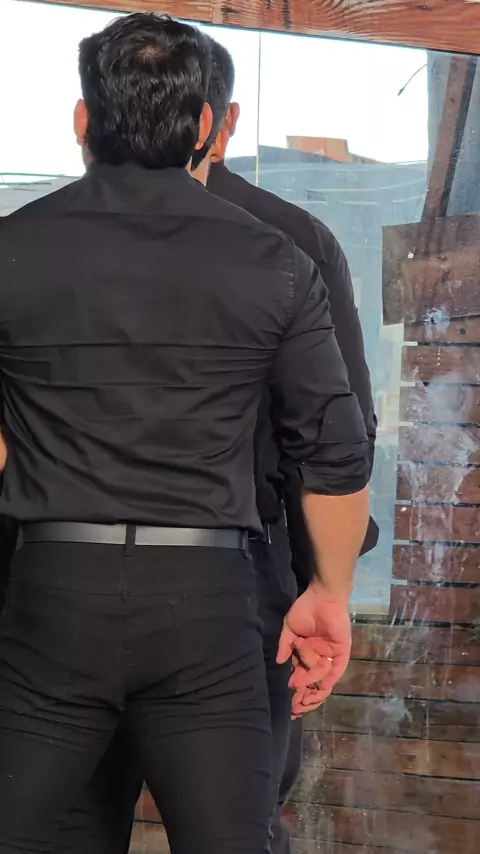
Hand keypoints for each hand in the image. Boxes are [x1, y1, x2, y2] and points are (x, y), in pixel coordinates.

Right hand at [277, 581, 351, 714]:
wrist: (322, 596)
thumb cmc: (305, 609)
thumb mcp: (290, 628)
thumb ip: (285, 645)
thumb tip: (279, 662)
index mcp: (307, 653)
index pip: (302, 676)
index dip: (297, 689)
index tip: (290, 702)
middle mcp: (319, 656)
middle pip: (314, 682)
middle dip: (305, 696)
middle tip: (296, 708)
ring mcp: (330, 655)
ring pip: (322, 678)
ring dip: (312, 689)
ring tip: (302, 696)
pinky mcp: (341, 652)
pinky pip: (336, 670)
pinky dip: (329, 680)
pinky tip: (321, 690)